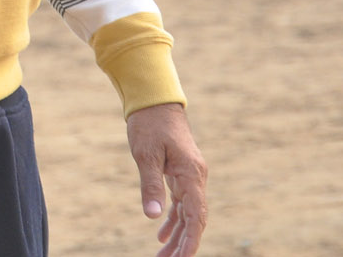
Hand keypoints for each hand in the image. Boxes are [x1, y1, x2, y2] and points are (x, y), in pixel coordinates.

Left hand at [127, 103, 206, 256]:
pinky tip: (162, 235)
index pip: (196, 216)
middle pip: (194, 219)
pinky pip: (181, 202)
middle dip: (184, 244)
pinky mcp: (181, 172)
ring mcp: (190, 175)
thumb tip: (152, 217)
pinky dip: (172, 219)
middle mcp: (195, 177)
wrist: (155, 100)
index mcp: (191, 174)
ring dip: (178, 236)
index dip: (191, 241)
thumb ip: (150, 186)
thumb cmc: (149, 124)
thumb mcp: (145, 155)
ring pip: (188, 213)